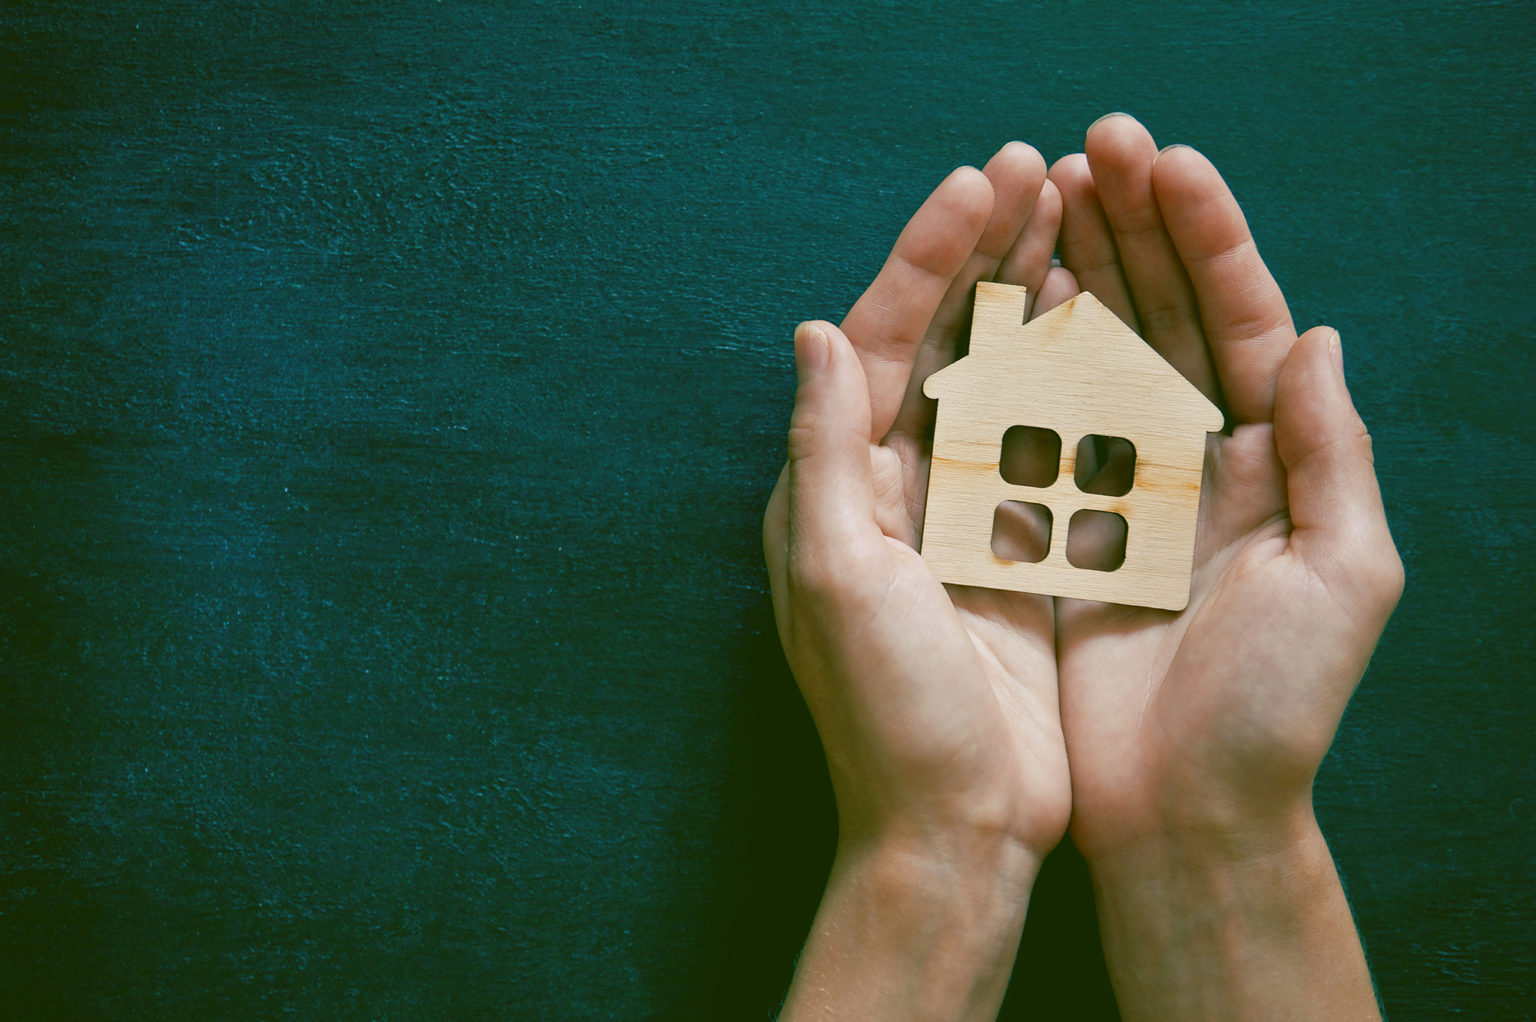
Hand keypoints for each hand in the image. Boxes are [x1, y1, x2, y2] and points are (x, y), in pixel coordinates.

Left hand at [763, 143, 1075, 1018]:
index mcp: (833, 486)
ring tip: (1069, 220)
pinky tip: (1098, 327)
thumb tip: (810, 329)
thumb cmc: (889, 713)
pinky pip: (1038, 443)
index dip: (923, 260)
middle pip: (932, 344)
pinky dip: (1065, 381)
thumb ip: (824, 452)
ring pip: (989, 380)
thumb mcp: (836, 576)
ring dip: (1024, 300)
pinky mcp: (1007, 550)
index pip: (872, 342)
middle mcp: (884, 489)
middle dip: (977, 258)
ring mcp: (950, 516)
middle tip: (1033, 172)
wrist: (956, 824)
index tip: (976, 186)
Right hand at [1048, 114, 1401, 1017]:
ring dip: (1075, 276)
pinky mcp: (1060, 532)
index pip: (1246, 322)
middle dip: (1134, 231)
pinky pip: (1038, 432)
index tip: (1161, 164)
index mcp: (1277, 463)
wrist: (1183, 817)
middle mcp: (1203, 464)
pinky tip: (1000, 309)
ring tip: (1041, 198)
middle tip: (1089, 148)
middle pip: (1169, 321)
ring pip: (1098, 360)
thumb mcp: (1343, 578)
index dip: (1207, 239)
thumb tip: (1318, 334)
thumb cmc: (1275, 711)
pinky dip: (1021, 368)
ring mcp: (1126, 495)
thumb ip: (1333, 454)